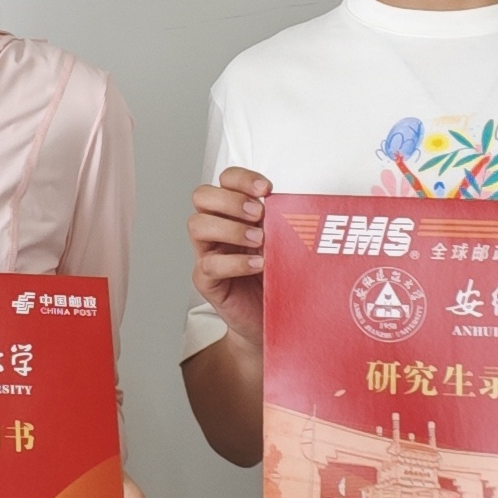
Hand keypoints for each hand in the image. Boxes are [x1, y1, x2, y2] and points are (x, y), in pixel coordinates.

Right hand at [189, 167, 273, 325]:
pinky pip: (209, 264)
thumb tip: (300, 207)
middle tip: (258, 213)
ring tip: (258, 240)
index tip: (266, 189)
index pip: (225, 181)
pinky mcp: (207, 279)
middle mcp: (216, 228)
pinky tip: (257, 264)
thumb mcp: (282, 242)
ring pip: (197, 225)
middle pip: (202, 196)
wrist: (269, 318)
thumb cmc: (275, 277)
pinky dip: (236, 262)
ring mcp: (208, 253)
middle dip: (231, 199)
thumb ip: (281, 223)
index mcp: (233, 212)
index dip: (242, 179)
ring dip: (230, 228)